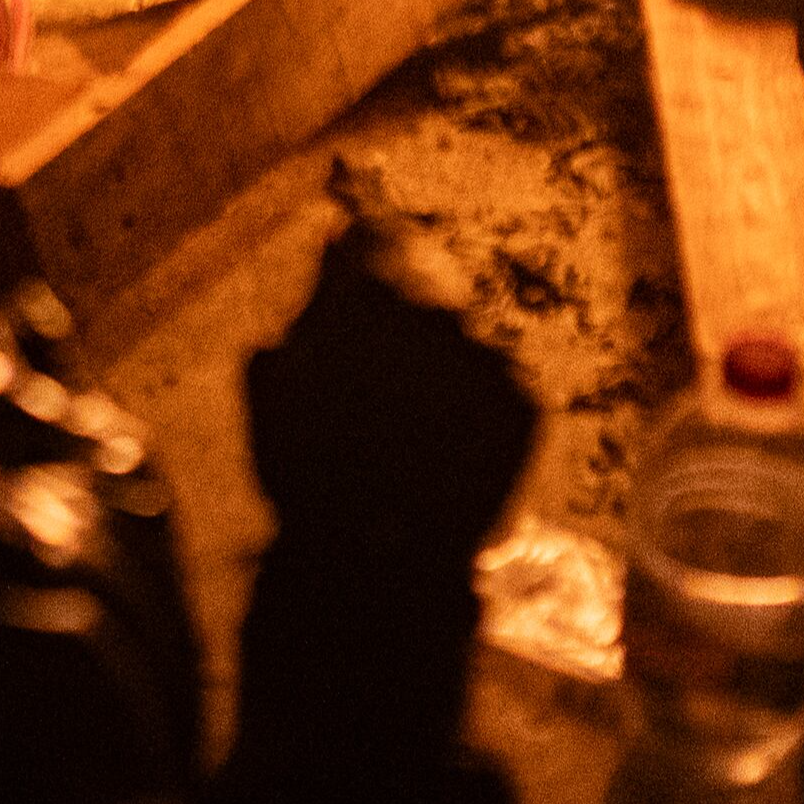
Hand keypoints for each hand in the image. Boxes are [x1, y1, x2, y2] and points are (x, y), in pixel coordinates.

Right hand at [246, 225, 535, 569]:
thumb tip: (333, 238)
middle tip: (385, 386)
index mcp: (369, 291)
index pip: (376, 237)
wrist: (379, 566)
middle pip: (425, 288)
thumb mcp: (277, 383)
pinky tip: (449, 451)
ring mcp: (487, 355)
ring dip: (445, 367)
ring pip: (465, 340)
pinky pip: (501, 385)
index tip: (360, 282)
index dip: (365, 259)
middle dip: (406, 321)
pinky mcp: (526, 402)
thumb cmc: (311, 475)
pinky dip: (481, 409)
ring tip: (416, 430)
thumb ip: (307, 301)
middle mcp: (438, 308)